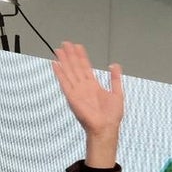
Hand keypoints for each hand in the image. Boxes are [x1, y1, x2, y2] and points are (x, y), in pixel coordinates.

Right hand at [51, 41, 122, 167]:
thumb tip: (114, 65)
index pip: (85, 67)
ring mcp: (77, 91)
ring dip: (64, 60)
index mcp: (93, 86)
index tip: (78, 46)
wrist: (106, 128)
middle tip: (65, 43)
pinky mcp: (72, 97)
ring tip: (59, 49)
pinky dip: (59, 73)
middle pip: (75, 67)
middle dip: (70, 55)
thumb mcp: (117, 93)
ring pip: (69, 72)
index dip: (81, 56)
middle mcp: (83, 87)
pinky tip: (55, 64)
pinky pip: (64, 83)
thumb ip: (115, 79)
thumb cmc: (111, 117)